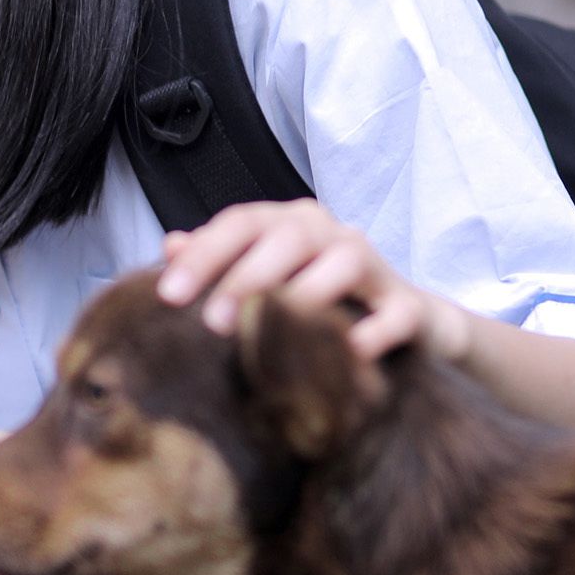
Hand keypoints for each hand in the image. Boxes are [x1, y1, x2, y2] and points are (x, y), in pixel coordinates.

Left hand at [155, 199, 472, 364]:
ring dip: (306, 295)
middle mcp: (332, 234)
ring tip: (272, 332)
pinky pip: (395, 313)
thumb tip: (170, 246)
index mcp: (290, 223)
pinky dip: (375, 331)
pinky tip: (350, 351)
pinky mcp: (407, 306)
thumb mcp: (267, 280)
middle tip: (212, 323)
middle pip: (288, 237)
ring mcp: (374, 267)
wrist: (405, 324)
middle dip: (246, 276)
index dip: (203, 255)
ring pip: (344, 263)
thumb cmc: (319, 300)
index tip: (167, 296)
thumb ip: (221, 262)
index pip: (241, 223)